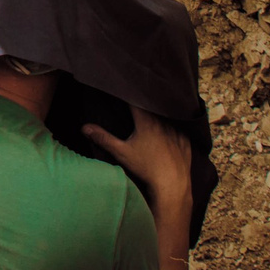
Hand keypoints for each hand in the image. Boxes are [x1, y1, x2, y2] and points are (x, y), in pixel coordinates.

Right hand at [86, 107, 196, 269]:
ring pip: (167, 115)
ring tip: (153, 109)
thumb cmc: (146, 168)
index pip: (135, 99)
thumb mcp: (121, 153)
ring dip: (159, 112)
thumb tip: (84, 127)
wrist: (173, 185)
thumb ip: (103, 138)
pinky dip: (173, 125)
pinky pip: (180, 128)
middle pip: (152, 105)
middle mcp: (163, 121)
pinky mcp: (186, 141)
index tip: (121, 84)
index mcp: (146, 120)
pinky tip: (170, 127)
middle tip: (135, 95)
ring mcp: (177, 131)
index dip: (127, 92)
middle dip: (143, 100)